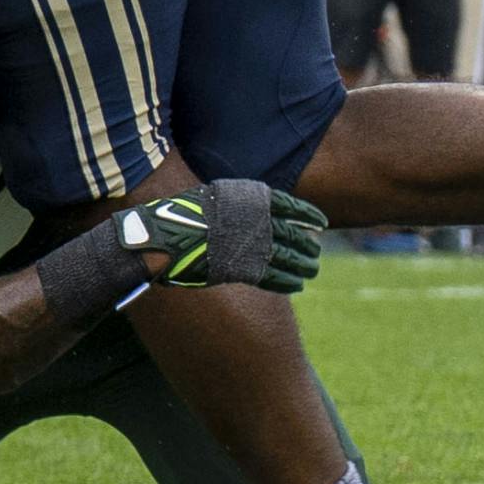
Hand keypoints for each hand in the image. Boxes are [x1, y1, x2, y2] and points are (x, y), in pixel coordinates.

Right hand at [113, 179, 326, 293]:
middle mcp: (256, 222)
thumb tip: (251, 211)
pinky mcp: (241, 269)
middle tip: (316, 251)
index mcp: (250, 200)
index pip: (290, 206)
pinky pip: (272, 276)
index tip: (320, 222)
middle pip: (292, 233)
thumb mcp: (214, 197)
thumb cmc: (181, 213)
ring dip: (302, 264)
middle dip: (306, 243)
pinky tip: (297, 286)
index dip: (307, 215)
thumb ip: (237, 206)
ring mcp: (250, 246)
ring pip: (287, 256)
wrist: (163, 234)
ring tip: (312, 270)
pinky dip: (287, 281)